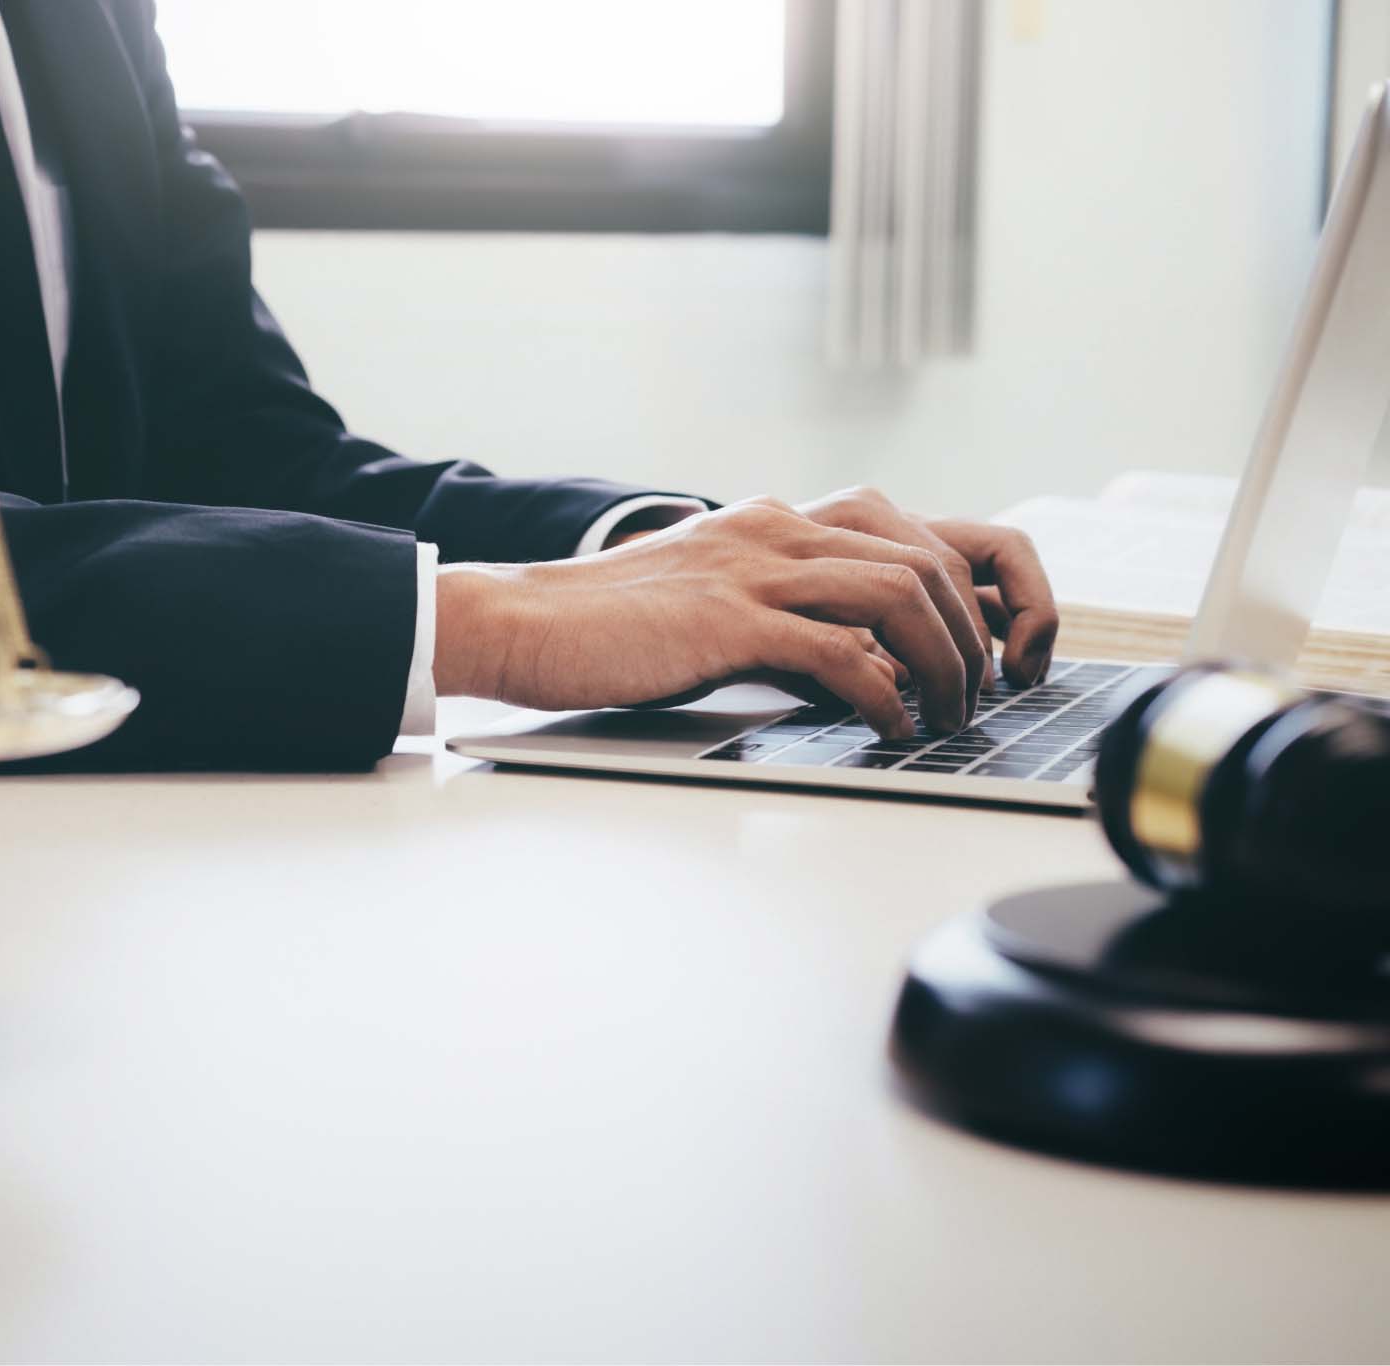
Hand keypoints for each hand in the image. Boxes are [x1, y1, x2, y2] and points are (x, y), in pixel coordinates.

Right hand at [435, 491, 1057, 738]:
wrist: (523, 620)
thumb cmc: (609, 625)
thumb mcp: (714, 602)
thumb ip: (786, 615)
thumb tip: (860, 670)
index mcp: (778, 520)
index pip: (915, 530)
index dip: (975, 587)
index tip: (988, 649)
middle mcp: (778, 528)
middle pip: (928, 559)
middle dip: (976, 633)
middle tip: (980, 694)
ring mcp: (755, 569)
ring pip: (903, 594)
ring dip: (945, 663)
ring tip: (948, 715)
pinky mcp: (730, 621)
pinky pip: (843, 653)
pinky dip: (885, 696)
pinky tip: (890, 728)